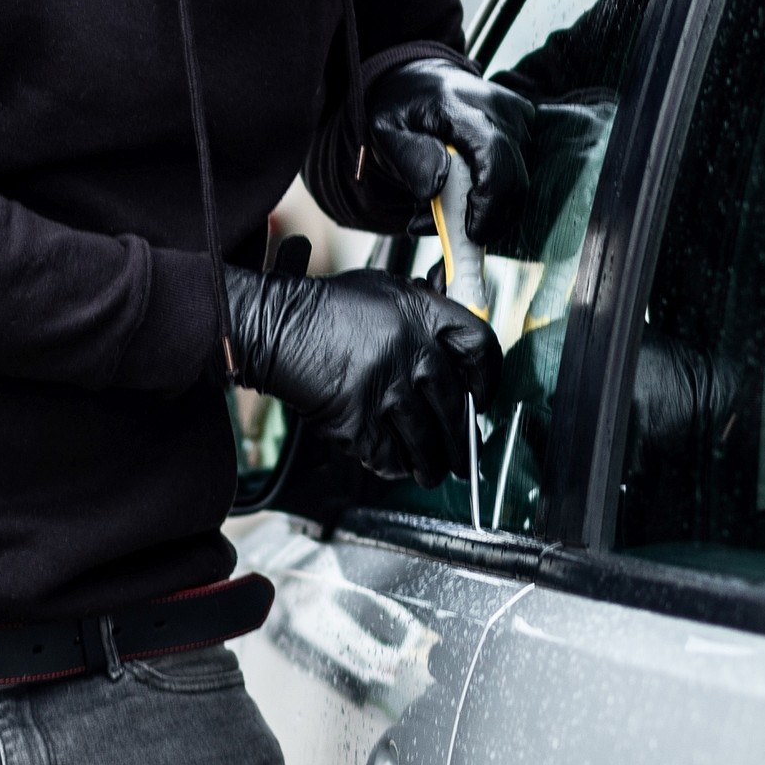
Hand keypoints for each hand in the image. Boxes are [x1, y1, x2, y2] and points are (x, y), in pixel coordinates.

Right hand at [224, 264, 500, 484]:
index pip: (480, 348)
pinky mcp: (359, 421)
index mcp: (422, 314)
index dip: (489, 378)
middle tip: (463, 459)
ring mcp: (386, 390)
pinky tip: (394, 464)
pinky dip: (394, 466)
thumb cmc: (328, 309)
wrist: (275, 328)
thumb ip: (422, 313)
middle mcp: (411, 352)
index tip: (483, 397)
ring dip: (431, 465)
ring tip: (431, 473)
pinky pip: (389, 456)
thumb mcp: (384, 291)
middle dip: (462, 443)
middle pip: (457, 409)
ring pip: (426, 443)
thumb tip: (453, 349)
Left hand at [367, 59, 532, 244]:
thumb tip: (435, 188)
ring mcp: (516, 114)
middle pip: (513, 177)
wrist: (419, 80)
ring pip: (517, 180)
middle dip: (488, 217)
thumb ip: (410, 161)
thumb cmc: (402, 109)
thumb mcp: (387, 133)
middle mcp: (498, 107)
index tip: (471, 233)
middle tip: (456, 236)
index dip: (488, 202)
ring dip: (488, 207)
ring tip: (447, 207)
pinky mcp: (525, 125)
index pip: (492, 156)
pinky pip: (518, 171)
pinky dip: (495, 193)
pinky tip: (466, 193)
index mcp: (459, 105)